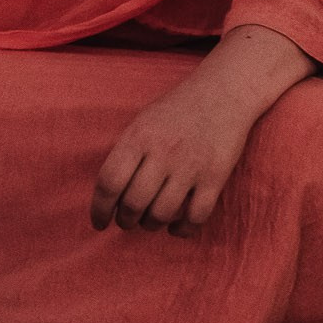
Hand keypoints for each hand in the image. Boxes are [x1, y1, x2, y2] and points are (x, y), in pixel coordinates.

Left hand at [91, 25, 312, 233]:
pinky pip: (196, 216)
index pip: (109, 182)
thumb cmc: (176, 110)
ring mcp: (190, 166)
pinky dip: (183, 230)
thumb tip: (108, 193)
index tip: (99, 223)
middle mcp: (162, 152)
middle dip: (126, 220)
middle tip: (127, 221)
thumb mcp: (141, 122)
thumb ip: (125, 153)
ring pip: (162, 214)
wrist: (223, 93)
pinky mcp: (215, 177)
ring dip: (151, 225)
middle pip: (133, 203)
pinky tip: (176, 227)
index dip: (100, 209)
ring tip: (150, 221)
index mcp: (138, 137)